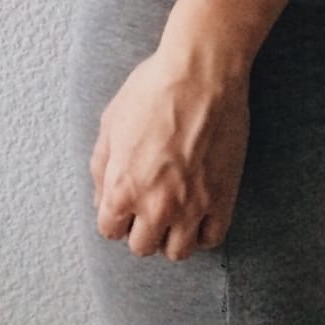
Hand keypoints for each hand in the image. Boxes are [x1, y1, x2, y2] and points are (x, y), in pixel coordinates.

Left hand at [90, 47, 249, 260]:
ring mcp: (192, 206)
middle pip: (142, 246)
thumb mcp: (110, 121)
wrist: (201, 73)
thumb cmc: (153, 89)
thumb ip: (101, 166)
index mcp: (123, 187)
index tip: (125, 204)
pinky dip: (203, 232)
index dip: (116, 216)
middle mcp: (156, 205)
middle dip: (142, 227)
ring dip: (172, 236)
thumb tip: (101, 196)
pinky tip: (199, 213)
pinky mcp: (223, 197)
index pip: (109, 230)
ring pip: (177, 251)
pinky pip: (212, 238)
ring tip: (175, 214)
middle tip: (150, 206)